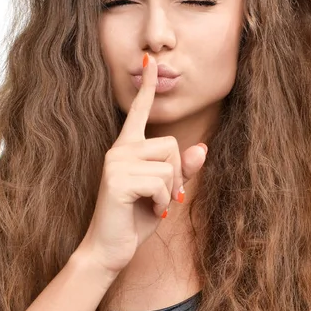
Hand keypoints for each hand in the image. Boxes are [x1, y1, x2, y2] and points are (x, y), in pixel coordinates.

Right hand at [79, 53, 207, 275]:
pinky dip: (163, 203)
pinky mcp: (117, 179)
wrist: (109, 249)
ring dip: (169, 192)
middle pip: (172, 144)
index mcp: (127, 148)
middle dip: (176, 174)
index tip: (150, 60)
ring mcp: (116, 163)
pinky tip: (148, 212)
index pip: (138, 112)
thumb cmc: (134, 219)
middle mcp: (119, 150)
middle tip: (162, 197)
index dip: (147, 87)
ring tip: (152, 205)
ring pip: (169, 164)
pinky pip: (161, 183)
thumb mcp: (164, 193)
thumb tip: (202, 147)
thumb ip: (181, 171)